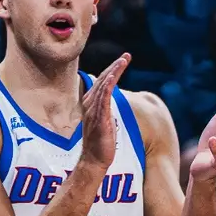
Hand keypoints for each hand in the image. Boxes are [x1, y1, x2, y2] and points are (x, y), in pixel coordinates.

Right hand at [77, 53, 129, 171]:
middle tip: (126, 56)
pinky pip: (104, 95)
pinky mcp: (99, 115)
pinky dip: (109, 82)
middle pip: (103, 80)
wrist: (94, 159)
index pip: (102, 83)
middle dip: (115, 66)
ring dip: (114, 70)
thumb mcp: (104, 122)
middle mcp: (89, 103)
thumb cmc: (100, 144)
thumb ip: (105, 110)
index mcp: (90, 104)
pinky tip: (115, 74)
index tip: (122, 61)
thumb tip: (110, 103)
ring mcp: (93, 109)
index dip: (111, 71)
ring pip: (104, 84)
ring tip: (124, 60)